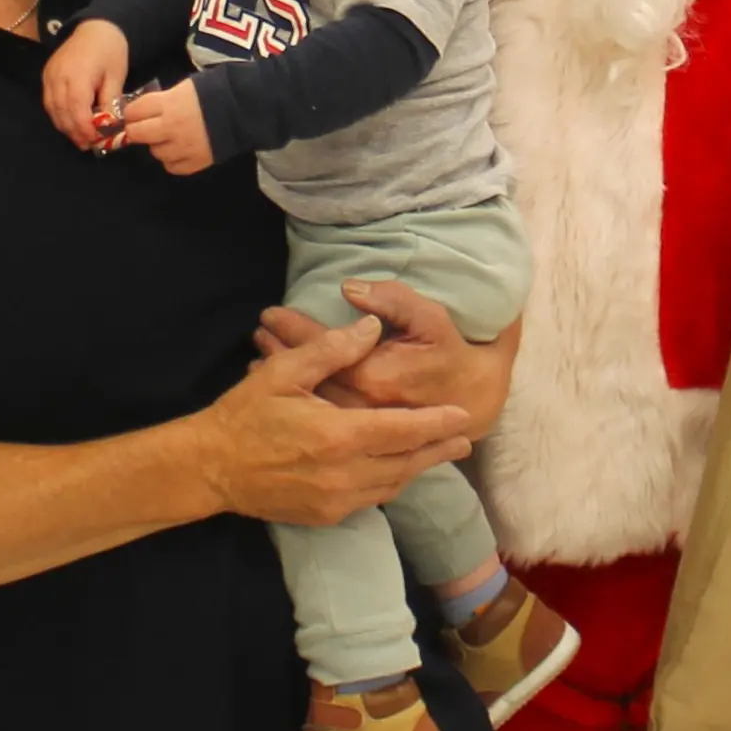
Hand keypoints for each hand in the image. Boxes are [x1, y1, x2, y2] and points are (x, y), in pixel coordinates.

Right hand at [42, 20, 135, 149]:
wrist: (96, 27)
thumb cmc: (110, 51)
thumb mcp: (116, 76)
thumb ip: (110, 102)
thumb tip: (108, 126)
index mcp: (78, 75)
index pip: (76, 109)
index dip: (84, 129)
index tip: (95, 141)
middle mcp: (58, 77)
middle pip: (62, 113)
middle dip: (75, 132)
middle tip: (88, 145)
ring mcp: (49, 76)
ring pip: (52, 110)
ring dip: (66, 127)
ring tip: (81, 138)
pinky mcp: (46, 76)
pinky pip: (49, 102)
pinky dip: (59, 115)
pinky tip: (71, 122)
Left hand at [115, 80, 215, 173]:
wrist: (244, 109)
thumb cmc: (213, 92)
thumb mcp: (184, 88)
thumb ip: (162, 100)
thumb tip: (142, 110)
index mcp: (168, 104)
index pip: (133, 111)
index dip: (131, 112)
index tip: (134, 113)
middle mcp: (170, 128)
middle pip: (137, 134)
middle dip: (137, 129)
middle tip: (145, 127)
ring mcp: (182, 148)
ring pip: (155, 152)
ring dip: (158, 144)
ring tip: (170, 136)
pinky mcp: (194, 163)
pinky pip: (171, 166)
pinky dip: (172, 159)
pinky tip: (180, 149)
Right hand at [189, 314, 472, 525]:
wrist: (210, 468)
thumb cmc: (245, 414)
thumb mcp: (283, 372)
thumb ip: (332, 349)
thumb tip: (371, 327)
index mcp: (338, 435)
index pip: (403, 430)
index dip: (436, 423)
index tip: (463, 415)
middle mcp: (345, 474)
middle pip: (406, 462)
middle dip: (437, 449)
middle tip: (464, 438)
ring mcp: (336, 499)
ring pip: (392, 484)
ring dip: (417, 468)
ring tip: (439, 453)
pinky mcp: (326, 515)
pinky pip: (371, 499)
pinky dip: (390, 483)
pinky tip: (397, 471)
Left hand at [257, 280, 519, 434]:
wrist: (472, 400)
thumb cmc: (449, 354)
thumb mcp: (429, 318)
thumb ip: (392, 301)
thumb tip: (349, 289)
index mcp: (375, 378)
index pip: (323, 350)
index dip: (294, 330)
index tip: (269, 314)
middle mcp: (362, 408)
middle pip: (309, 378)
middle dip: (280, 353)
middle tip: (258, 332)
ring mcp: (359, 432)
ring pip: (310, 401)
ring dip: (283, 376)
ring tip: (259, 353)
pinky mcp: (360, 441)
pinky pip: (319, 420)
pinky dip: (297, 401)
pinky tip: (280, 386)